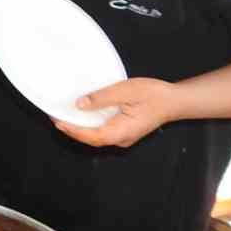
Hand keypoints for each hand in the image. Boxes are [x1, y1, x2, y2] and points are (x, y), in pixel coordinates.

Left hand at [55, 77, 180, 148]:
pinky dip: (91, 126)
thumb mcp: (125, 91)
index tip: (57, 121)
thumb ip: (102, 98)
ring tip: (64, 116)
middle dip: (72, 130)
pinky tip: (83, 116)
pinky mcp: (126, 130)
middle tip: (55, 117)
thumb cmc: (153, 95)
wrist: (175, 100)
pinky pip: (104, 131)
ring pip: (98, 136)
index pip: (92, 136)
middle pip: (92, 139)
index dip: (73, 130)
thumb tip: (80, 104)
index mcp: (122, 132)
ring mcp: (124, 136)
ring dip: (80, 129)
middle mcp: (122, 138)